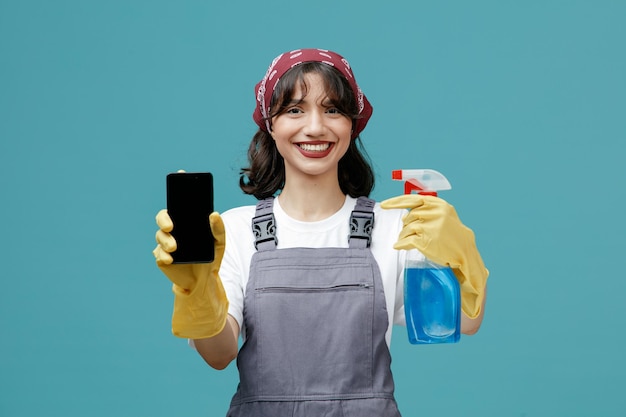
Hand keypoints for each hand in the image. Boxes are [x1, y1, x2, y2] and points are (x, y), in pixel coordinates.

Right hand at [153, 209, 228, 337]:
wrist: (205, 278)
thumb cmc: (211, 256)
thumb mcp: (218, 242)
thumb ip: (218, 228)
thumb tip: (214, 214)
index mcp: (183, 225)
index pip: (171, 213)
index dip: (168, 214)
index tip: (173, 218)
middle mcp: (172, 233)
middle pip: (161, 222)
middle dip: (163, 222)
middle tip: (169, 228)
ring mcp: (166, 246)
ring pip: (160, 238)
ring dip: (165, 241)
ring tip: (174, 247)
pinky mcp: (163, 259)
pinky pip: (159, 255)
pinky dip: (163, 256)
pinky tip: (170, 259)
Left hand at [381, 194, 487, 317]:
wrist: (464, 251)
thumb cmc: (452, 234)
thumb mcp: (443, 215)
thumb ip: (426, 211)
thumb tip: (405, 215)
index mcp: (438, 205)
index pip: (412, 199)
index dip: (396, 202)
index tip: (384, 205)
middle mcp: (435, 214)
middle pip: (409, 217)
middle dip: (406, 226)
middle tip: (408, 233)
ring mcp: (431, 228)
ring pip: (407, 229)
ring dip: (403, 236)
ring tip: (407, 241)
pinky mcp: (426, 241)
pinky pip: (406, 241)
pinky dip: (401, 244)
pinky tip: (400, 246)